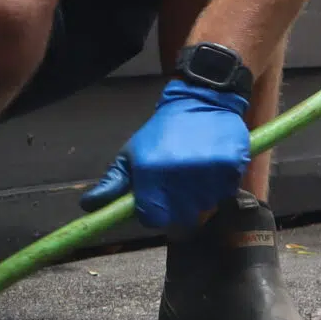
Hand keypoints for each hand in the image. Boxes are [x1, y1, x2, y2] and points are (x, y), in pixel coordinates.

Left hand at [78, 78, 252, 229]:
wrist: (203, 100)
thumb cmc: (162, 131)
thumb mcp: (131, 154)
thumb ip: (112, 183)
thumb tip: (88, 206)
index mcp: (151, 172)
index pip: (152, 219)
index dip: (153, 215)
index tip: (155, 205)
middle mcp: (180, 175)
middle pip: (180, 218)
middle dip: (177, 209)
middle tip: (176, 189)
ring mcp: (208, 172)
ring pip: (204, 207)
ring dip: (199, 198)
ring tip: (194, 174)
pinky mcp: (232, 167)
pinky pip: (224, 194)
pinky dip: (219, 187)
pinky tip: (210, 169)